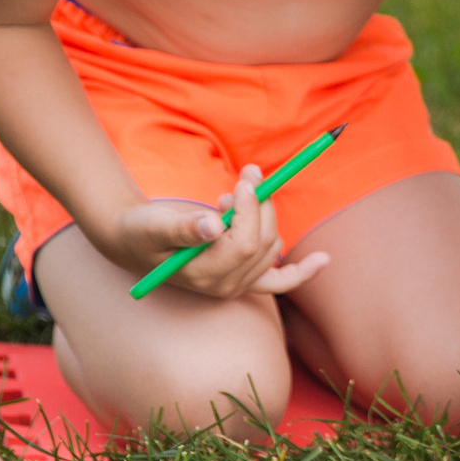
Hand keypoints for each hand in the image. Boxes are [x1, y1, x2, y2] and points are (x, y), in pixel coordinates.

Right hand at [95, 166, 329, 298]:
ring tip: (232, 198)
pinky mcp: (244, 278)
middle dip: (260, 204)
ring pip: (272, 245)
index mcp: (204, 276)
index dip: (250, 209)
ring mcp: (237, 284)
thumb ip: (183, 226)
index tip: (244, 181)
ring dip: (263, 216)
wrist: (135, 242)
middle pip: (263, 242)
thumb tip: (214, 225)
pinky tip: (324, 260)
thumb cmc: (142, 230)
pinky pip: (280, 280)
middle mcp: (225, 286)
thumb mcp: (155, 225)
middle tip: (247, 174)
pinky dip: (302, 271)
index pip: (245, 244)